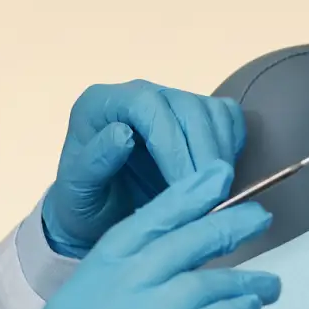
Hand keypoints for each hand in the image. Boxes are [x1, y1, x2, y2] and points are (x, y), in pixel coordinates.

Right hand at [11, 163, 280, 308]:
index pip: (132, 233)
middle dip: (222, 225)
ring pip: (203, 284)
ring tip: (269, 287)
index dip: (177, 201)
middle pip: (172, 247)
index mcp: (77, 298)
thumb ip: (126, 300)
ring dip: (245, 281)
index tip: (215, 177)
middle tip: (262, 216)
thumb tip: (192, 266)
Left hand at [43, 81, 246, 257]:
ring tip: (216, 190)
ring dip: (221, 152)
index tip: (182, 184)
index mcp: (103, 103)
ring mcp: (172, 101)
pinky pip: (228, 118)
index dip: (171, 143)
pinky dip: (231, 145)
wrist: (101, 214)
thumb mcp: (77, 193)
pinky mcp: (199, 115)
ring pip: (213, 111)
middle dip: (203, 152)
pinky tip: (220, 175)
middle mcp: (140, 94)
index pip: (147, 106)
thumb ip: (93, 164)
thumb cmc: (85, 205)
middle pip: (187, 106)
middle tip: (211, 194)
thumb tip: (123, 134)